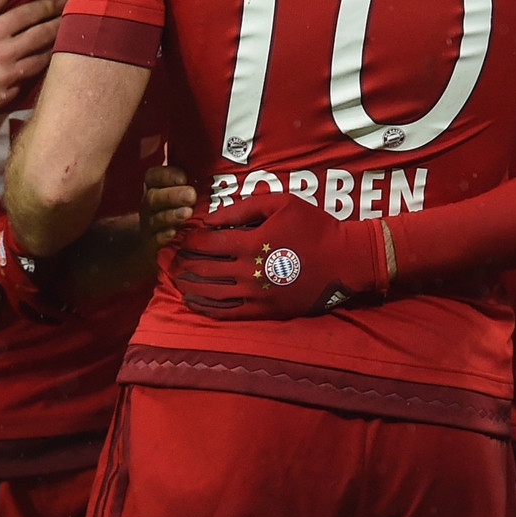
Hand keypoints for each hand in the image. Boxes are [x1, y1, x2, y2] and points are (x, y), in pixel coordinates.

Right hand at [0, 0, 62, 117]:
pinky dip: (34, 72)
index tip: (64, 1)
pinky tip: (43, 66)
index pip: (32, 13)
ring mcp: (8, 77)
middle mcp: (6, 52)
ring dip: (54, 49)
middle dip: (61, 24)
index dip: (51, 6)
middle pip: (44, 35)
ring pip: (41, 60)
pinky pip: (26, 82)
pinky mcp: (5, 97)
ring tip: (66, 40)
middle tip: (74, 18)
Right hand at [140, 166, 195, 243]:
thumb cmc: (181, 210)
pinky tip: (173, 233)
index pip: (154, 176)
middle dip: (173, 195)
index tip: (184, 177)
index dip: (167, 175)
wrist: (159, 244)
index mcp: (156, 188)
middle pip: (153, 197)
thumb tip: (221, 169)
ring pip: (155, 219)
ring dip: (171, 215)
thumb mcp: (184, 193)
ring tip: (187, 213)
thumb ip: (195, 182)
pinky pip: (155, 240)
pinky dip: (164, 236)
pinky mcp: (152, 246)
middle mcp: (150, 205)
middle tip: (192, 195)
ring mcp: (149, 226)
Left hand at [174, 194, 388, 318]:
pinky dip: (207, 309)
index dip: (192, 241)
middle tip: (171, 261)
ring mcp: (256, 294)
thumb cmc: (313, 226)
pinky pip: (228, 313)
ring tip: (176, 281)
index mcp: (252, 242)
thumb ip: (244, 208)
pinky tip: (193, 303)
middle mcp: (249, 271)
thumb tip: (211, 219)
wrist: (344, 260)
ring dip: (190, 287)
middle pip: (206, 269)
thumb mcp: (281, 203)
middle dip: (185, 264)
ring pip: (212, 293)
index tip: (181, 239)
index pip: (210, 243)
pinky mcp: (265, 311)